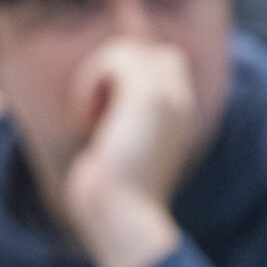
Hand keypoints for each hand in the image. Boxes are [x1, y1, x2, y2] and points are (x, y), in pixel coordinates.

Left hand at [59, 38, 195, 266]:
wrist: (122, 216)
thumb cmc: (112, 199)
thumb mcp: (120, 157)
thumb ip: (119, 127)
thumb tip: (98, 117)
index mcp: (181, 116)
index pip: (164, 63)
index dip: (125, 78)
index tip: (103, 120)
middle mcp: (181, 100)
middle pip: (148, 52)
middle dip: (112, 74)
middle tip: (95, 118)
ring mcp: (169, 94)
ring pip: (126, 50)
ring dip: (95, 79)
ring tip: (89, 118)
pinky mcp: (148, 92)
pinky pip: (114, 56)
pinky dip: (89, 82)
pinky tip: (85, 118)